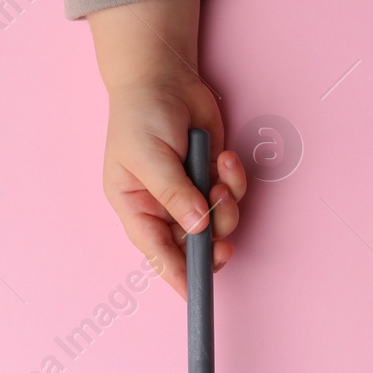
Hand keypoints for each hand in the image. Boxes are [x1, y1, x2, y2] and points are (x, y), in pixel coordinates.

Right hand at [88, 0, 246, 296]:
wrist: (164, 76)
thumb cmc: (143, 114)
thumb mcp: (150, 155)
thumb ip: (173, 193)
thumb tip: (197, 227)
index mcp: (137, 208)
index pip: (157, 253)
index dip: (177, 276)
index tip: (195, 295)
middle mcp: (164, 208)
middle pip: (195, 245)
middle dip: (214, 235)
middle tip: (224, 225)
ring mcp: (191, 194)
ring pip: (219, 222)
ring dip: (228, 203)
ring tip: (222, 171)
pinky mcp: (212, 179)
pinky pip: (233, 197)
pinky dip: (235, 180)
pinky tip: (225, 155)